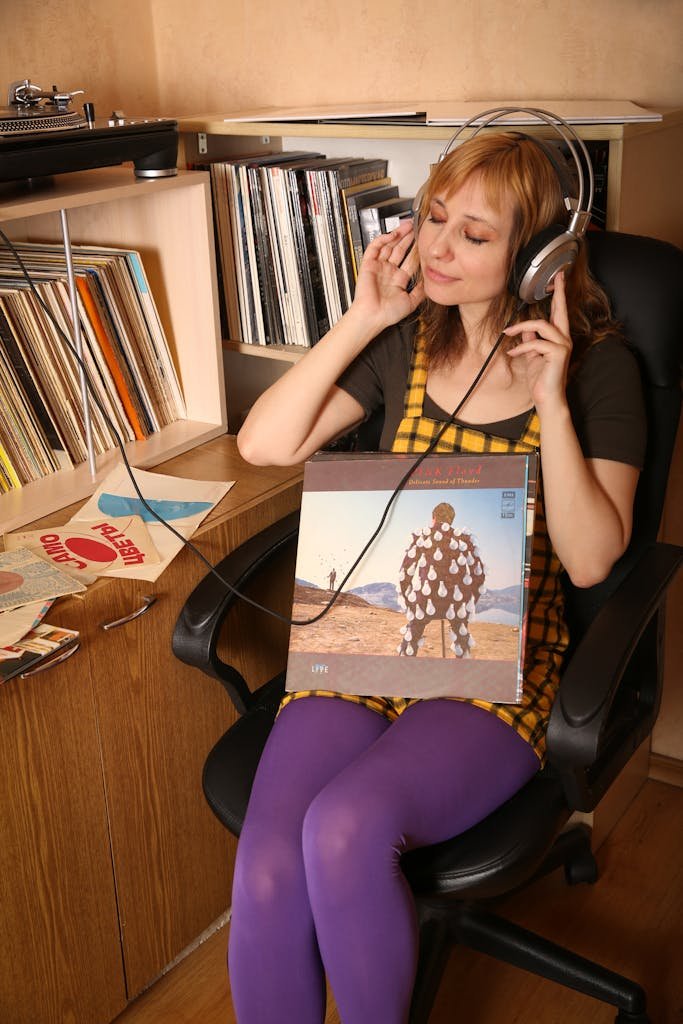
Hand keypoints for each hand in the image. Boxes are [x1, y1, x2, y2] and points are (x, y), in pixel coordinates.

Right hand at [351, 219, 424, 329]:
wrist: (372, 316)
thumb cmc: (388, 313)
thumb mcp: (411, 302)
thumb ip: (421, 291)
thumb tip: (431, 281)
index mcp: (398, 279)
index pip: (409, 260)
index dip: (416, 250)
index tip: (424, 242)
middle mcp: (388, 272)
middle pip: (399, 249)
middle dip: (408, 238)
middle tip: (416, 228)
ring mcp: (379, 267)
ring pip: (388, 245)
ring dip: (397, 235)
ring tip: (407, 226)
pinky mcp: (368, 264)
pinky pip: (374, 248)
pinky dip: (382, 240)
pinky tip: (392, 234)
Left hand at [504, 271, 571, 410]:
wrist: (546, 399)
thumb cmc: (540, 380)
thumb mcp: (531, 356)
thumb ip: (530, 340)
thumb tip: (524, 328)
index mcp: (558, 338)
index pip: (559, 312)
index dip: (560, 295)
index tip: (559, 278)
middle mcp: (564, 339)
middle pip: (561, 310)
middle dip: (559, 292)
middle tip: (557, 277)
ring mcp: (563, 346)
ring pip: (542, 325)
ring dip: (521, 328)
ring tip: (508, 334)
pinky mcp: (559, 354)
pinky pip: (537, 343)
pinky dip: (522, 347)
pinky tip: (513, 354)